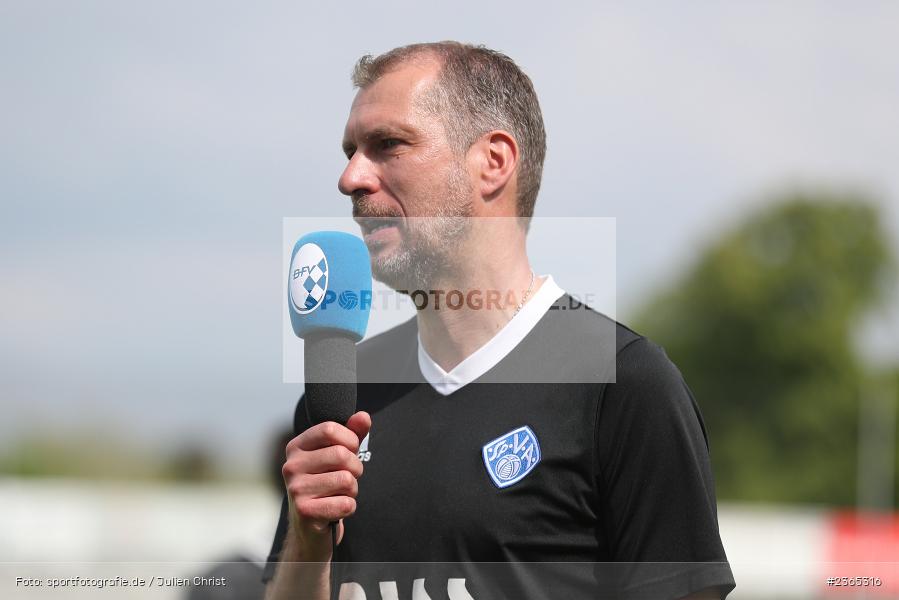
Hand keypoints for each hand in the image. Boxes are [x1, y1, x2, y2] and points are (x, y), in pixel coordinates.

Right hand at [282, 411, 371, 558]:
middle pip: (342, 454)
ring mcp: (295, 489)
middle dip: (355, 469)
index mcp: (296, 447)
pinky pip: (345, 504)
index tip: (350, 452)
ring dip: (352, 490)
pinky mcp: (304, 512)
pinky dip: (348, 508)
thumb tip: (363, 416)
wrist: (310, 529)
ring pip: (346, 480)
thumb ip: (352, 434)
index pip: (329, 429)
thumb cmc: (326, 486)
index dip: (350, 440)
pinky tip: (335, 510)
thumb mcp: (338, 457)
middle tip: (347, 479)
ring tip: (338, 495)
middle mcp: (291, 466)